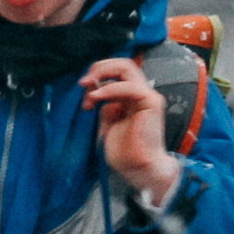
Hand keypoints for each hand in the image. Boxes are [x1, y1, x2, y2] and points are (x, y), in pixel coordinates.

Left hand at [79, 54, 183, 205]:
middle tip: (84, 82)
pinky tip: (96, 97)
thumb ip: (103, 104)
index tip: (82, 88)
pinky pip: (130, 86)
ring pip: (127, 67)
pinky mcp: (151, 103)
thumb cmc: (124, 152)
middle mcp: (141, 93)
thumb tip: (93, 88)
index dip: (97, 74)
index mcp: (131, 97)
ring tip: (88, 91)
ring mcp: (148, 96)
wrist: (138, 169)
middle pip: (123, 63)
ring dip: (102, 75)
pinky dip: (110, 89)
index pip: (116, 71)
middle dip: (99, 67)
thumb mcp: (106, 122)